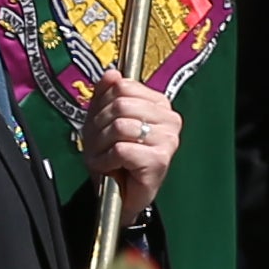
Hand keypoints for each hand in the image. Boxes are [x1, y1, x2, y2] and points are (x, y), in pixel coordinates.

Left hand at [81, 72, 178, 221]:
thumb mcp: (102, 121)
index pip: (123, 87)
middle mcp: (170, 119)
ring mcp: (168, 140)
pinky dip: (106, 160)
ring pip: (120, 126)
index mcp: (159, 104)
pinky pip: (121, 149)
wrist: (119, 195)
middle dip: (99, 127)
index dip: (102, 105)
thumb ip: (106, 95)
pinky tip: (111, 167)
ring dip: (101, 145)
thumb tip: (112, 74)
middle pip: (121, 105)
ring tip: (104, 156)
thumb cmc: (114, 159)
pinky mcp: (160, 160)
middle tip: (99, 144)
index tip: (101, 124)